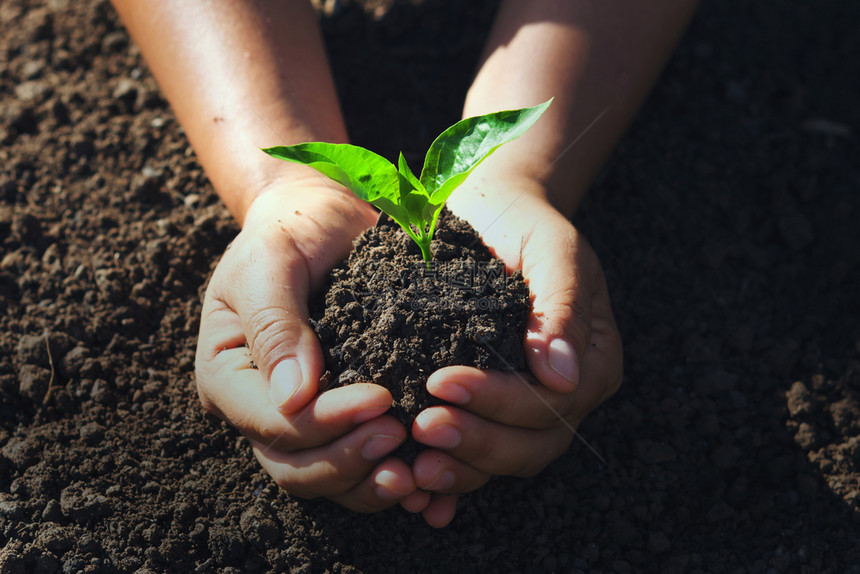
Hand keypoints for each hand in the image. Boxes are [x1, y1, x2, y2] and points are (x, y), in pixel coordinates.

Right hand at [194, 180, 428, 511]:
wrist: (326, 218)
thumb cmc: (292, 230)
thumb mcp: (272, 260)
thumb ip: (276, 323)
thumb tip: (293, 397)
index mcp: (229, 374)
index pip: (270, 422)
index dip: (324, 423)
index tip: (379, 399)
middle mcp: (261, 407)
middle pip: (295, 466)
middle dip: (348, 460)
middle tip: (398, 433)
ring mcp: (304, 416)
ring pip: (328, 478)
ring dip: (370, 482)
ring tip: (417, 469)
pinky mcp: (343, 415)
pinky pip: (361, 463)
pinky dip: (389, 476)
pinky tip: (427, 481)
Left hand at [410, 177, 622, 526]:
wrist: (492, 215)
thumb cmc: (526, 226)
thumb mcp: (554, 249)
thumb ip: (562, 306)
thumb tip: (563, 376)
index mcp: (592, 362)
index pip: (552, 402)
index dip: (501, 401)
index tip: (444, 381)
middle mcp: (564, 396)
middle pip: (531, 444)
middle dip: (477, 442)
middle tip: (423, 427)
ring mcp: (526, 410)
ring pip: (502, 460)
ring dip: (460, 468)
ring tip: (414, 465)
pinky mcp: (488, 412)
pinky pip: (475, 456)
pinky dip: (450, 479)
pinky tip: (416, 488)